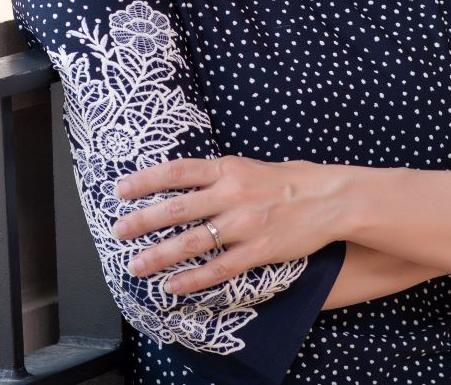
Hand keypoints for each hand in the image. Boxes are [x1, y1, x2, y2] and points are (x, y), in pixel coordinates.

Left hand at [109, 155, 340, 294]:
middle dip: (142, 221)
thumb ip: (221, 175)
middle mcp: (232, 194)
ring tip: (136, 266)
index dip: (146, 180)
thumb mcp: (252, 166)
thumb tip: (186, 182)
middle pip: (176, 208)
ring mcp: (244, 224)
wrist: (332, 198)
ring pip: (192, 241)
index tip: (121, 190)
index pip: (177, 171)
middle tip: (118, 231)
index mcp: (228, 168)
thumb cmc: (292, 180)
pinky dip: (193, 279)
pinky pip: (219, 268)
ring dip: (159, 255)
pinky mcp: (258, 250)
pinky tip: (174, 286)